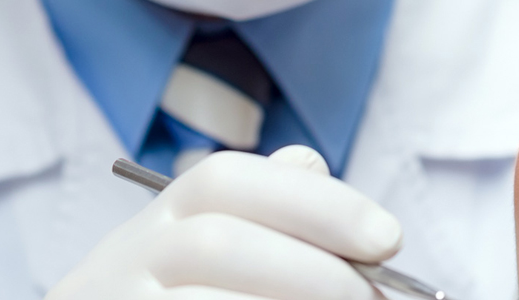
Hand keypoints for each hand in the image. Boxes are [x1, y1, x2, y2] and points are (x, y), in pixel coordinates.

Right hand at [45, 145, 401, 299]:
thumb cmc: (202, 293)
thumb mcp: (229, 253)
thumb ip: (275, 218)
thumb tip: (335, 190)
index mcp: (166, 216)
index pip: (227, 181)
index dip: (316, 203)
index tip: (387, 238)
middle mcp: (131, 255)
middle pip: (218, 243)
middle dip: (314, 269)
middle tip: (370, 295)